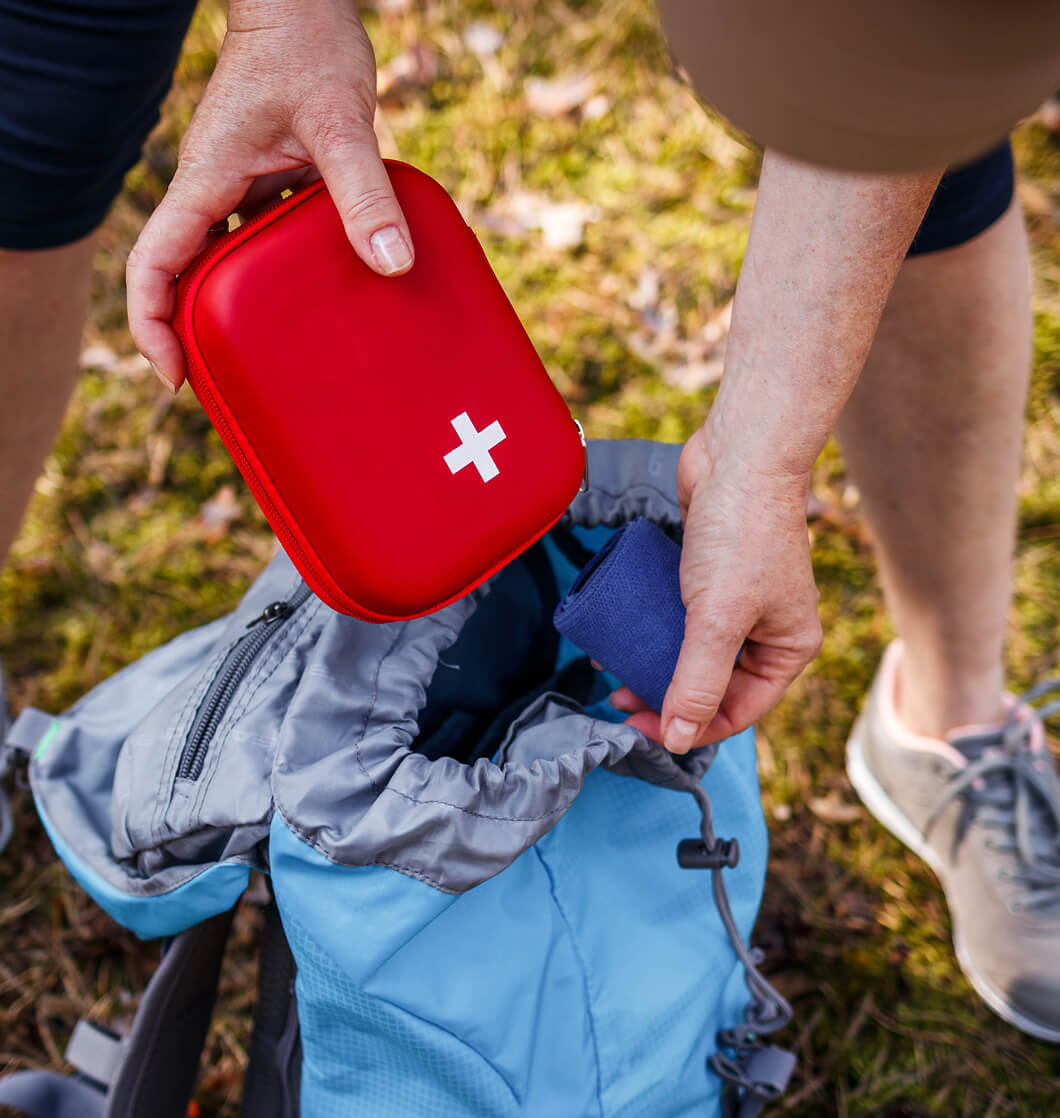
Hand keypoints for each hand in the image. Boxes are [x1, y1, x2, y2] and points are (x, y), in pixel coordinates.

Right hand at [127, 0, 411, 391]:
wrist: (305, 2)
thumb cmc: (308, 44)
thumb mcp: (338, 122)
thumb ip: (363, 191)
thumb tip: (391, 264)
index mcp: (205, 180)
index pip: (153, 265)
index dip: (153, 325)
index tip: (177, 375)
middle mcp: (213, 187)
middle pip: (184, 275)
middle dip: (196, 332)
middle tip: (234, 383)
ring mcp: (239, 183)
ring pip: (225, 258)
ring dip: (241, 306)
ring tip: (278, 355)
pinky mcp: (269, 176)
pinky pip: (262, 236)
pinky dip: (279, 272)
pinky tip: (319, 295)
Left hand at [611, 425, 822, 751]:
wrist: (738, 455)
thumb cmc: (742, 533)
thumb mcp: (719, 617)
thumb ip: (698, 679)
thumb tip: (680, 738)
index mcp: (787, 649)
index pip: (737, 710)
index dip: (689, 726)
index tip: (640, 729)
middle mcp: (766, 631)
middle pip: (713, 685)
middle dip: (666, 697)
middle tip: (620, 700)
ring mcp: (737, 603)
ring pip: (691, 653)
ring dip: (654, 665)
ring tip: (613, 670)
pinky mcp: (708, 578)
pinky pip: (678, 618)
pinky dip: (651, 629)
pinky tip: (621, 633)